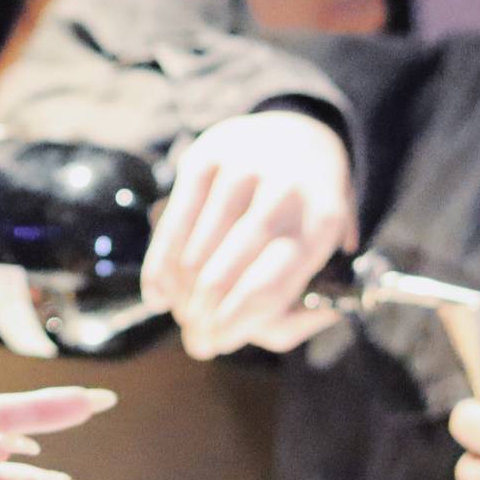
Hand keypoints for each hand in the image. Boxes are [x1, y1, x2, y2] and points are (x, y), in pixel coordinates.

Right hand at [141, 111, 355, 357]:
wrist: (298, 134)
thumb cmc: (306, 215)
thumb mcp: (321, 259)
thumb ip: (298, 308)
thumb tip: (245, 335)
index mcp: (322, 224)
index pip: (267, 289)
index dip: (233, 325)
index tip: (216, 345)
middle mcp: (284, 193)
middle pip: (225, 275)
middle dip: (202, 317)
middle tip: (195, 339)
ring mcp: (242, 171)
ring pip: (195, 252)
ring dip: (182, 295)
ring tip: (181, 315)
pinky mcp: (205, 157)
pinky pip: (174, 223)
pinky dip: (160, 265)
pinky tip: (157, 293)